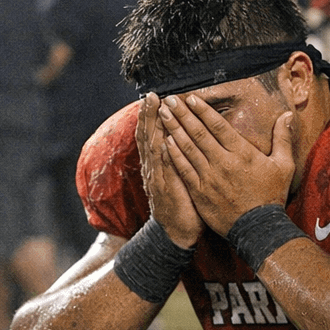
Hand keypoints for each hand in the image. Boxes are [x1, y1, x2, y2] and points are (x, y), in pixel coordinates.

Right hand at [136, 94, 203, 247]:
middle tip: (151, 95)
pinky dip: (165, 156)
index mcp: (156, 165)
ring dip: (155, 129)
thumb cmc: (181, 203)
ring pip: (155, 149)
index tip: (152, 96)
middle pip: (148, 137)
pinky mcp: (168, 191)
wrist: (177, 233)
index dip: (149, 116)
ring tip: (156, 109)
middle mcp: (154, 169)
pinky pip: (166, 171)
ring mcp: (159, 180)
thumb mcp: (177, 177)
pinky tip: (166, 142)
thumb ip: (177, 158)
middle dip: (149, 115)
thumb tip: (179, 137)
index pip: (150, 135)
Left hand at [158, 93, 293, 235]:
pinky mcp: (199, 192)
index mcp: (242, 153)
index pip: (218, 126)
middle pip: (198, 133)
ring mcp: (208, 178)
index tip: (191, 97)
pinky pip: (183, 169)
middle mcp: (223, 163)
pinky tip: (165, 142)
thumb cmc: (271, 196)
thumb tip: (287, 115)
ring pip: (187, 148)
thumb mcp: (284, 166)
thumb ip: (283, 138)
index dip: (203, 110)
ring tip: (163, 115)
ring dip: (174, 129)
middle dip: (182, 114)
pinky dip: (173, 154)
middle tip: (170, 100)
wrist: (257, 228)